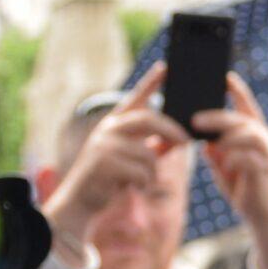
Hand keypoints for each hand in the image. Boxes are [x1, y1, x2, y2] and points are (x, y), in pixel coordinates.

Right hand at [45, 66, 189, 246]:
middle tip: (185, 142)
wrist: (82, 201)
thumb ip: (152, 145)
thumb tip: (179, 139)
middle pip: (150, 120)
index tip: (166, 67)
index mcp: (116, 124)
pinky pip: (142, 171)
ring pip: (149, 153)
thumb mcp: (132, 158)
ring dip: (152, 171)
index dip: (151, 82)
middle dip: (172, 131)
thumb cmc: (111, 178)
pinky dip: (143, 182)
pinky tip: (129, 186)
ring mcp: (104, 144)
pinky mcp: (104, 162)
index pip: (136, 98)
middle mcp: (108, 129)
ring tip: (139, 179)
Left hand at [193, 73, 267, 218]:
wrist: (260, 210)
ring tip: (212, 144)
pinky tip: (225, 164)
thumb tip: (200, 135)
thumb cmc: (240, 182)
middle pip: (241, 119)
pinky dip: (234, 159)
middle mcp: (262, 138)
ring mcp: (266, 154)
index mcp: (252, 132)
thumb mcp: (221, 161)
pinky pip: (250, 158)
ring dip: (228, 137)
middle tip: (195, 120)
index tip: (225, 76)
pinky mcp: (264, 170)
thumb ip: (213, 147)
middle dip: (218, 118)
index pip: (246, 105)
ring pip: (249, 134)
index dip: (237, 90)